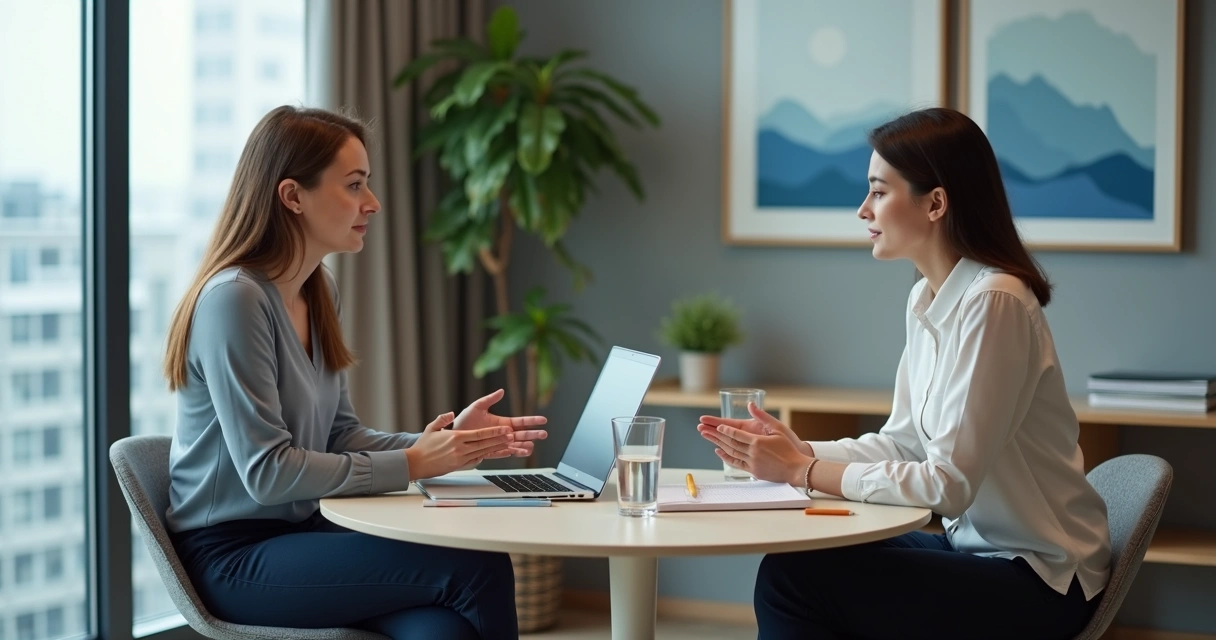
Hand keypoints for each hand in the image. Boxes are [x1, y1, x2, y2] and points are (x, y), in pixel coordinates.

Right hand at [406, 413, 516, 479]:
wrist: (415, 463)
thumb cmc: (423, 446)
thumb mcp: (432, 428)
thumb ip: (443, 419)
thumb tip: (452, 413)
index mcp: (455, 437)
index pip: (479, 434)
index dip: (494, 432)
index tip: (504, 429)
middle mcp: (460, 449)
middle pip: (484, 444)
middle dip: (500, 440)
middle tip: (512, 436)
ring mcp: (460, 459)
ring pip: (482, 453)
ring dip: (496, 449)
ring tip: (508, 445)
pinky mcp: (459, 466)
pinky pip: (475, 461)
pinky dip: (484, 456)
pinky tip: (492, 453)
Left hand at [452, 388, 547, 457]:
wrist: (453, 435)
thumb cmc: (464, 421)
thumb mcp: (476, 407)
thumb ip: (489, 399)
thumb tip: (501, 391)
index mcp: (502, 422)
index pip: (520, 421)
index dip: (532, 420)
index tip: (543, 420)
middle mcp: (502, 433)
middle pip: (522, 434)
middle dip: (533, 434)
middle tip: (544, 434)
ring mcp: (498, 443)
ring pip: (516, 445)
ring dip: (525, 445)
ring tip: (532, 446)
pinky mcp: (491, 451)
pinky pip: (505, 453)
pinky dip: (513, 452)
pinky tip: (520, 452)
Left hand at [697, 402, 811, 484]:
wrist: (795, 469)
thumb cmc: (788, 448)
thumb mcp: (778, 429)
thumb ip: (763, 417)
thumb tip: (751, 405)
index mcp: (757, 442)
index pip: (737, 435)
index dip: (725, 430)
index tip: (717, 426)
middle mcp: (752, 453)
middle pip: (730, 443)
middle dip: (716, 436)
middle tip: (704, 430)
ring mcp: (752, 463)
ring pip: (731, 453)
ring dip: (719, 445)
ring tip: (709, 438)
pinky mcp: (753, 471)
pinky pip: (736, 464)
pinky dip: (726, 458)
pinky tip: (719, 452)